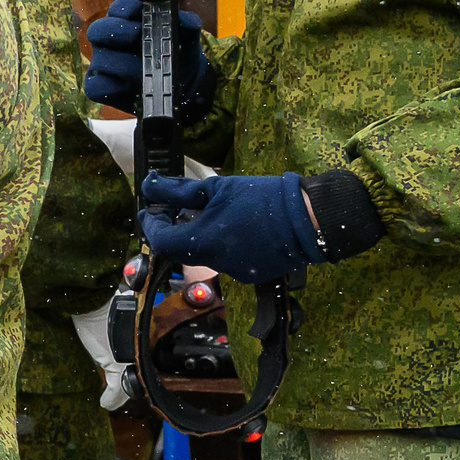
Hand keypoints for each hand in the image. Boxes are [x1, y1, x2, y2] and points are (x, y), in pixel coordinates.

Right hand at [84, 0, 211, 117]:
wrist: (182, 83)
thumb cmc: (178, 53)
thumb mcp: (187, 38)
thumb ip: (187, 25)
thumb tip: (185, 20)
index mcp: (127, 22)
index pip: (119, 8)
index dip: (126, 9)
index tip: (140, 12)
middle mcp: (110, 40)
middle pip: (97, 30)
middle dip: (115, 30)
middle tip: (136, 35)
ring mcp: (103, 64)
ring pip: (99, 60)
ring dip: (123, 65)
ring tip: (144, 72)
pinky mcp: (101, 87)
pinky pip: (95, 87)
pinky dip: (108, 87)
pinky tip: (127, 88)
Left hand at [138, 173, 321, 284]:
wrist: (309, 218)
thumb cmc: (263, 199)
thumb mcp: (216, 188)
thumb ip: (178, 191)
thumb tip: (151, 186)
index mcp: (203, 243)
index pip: (161, 241)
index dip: (151, 225)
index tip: (150, 210)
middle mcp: (216, 263)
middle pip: (180, 250)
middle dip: (172, 230)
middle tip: (171, 210)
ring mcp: (235, 271)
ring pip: (204, 255)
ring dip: (196, 236)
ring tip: (203, 214)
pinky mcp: (251, 273)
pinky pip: (225, 260)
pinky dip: (219, 244)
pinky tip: (228, 227)